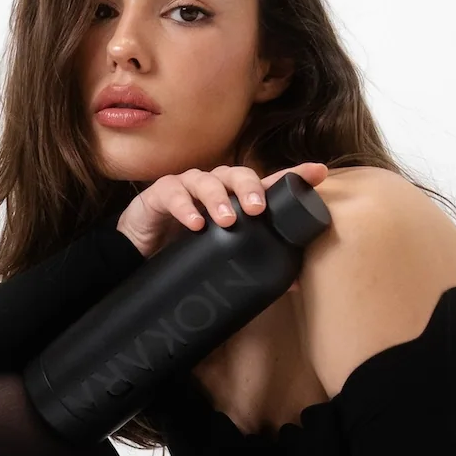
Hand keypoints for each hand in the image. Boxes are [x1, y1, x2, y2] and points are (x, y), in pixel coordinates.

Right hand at [113, 162, 328, 259]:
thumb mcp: (222, 257)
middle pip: (238, 175)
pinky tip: (195, 224)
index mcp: (234, 198)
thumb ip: (253, 263)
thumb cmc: (184, 251)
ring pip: (207, 180)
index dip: (292, 176)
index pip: (267, 183)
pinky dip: (185, 207)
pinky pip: (174, 193)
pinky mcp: (160, 194)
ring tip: (227, 220)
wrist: (137, 257)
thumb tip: (295, 283)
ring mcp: (187, 187)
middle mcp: (214, 187)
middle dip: (251, 188)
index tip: (317, 173)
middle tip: (259, 210)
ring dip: (219, 198)